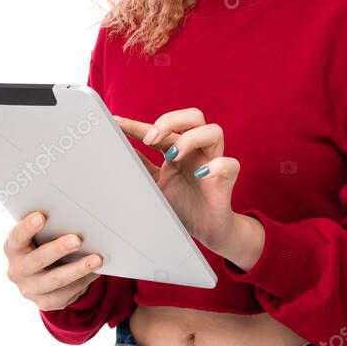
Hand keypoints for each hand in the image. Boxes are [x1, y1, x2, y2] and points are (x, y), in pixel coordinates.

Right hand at [3, 211, 103, 311]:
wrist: (41, 276)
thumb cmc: (43, 245)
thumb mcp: (39, 236)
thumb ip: (49, 228)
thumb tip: (76, 218)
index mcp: (13, 248)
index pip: (17, 237)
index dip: (27, 227)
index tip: (41, 217)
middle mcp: (17, 270)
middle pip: (38, 260)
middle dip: (58, 249)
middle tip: (77, 240)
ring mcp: (30, 289)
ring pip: (56, 279)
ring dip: (78, 269)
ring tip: (96, 259)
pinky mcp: (45, 302)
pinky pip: (66, 293)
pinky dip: (83, 280)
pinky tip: (95, 271)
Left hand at [114, 108, 240, 250]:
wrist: (205, 229)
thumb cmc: (182, 204)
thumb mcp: (154, 184)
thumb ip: (141, 166)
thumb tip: (117, 150)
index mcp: (179, 148)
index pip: (161, 128)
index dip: (138, 124)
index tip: (117, 123)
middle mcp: (197, 150)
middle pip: (194, 116)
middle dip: (170, 121)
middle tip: (150, 139)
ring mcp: (213, 161)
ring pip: (214, 131)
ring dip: (190, 139)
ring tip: (172, 157)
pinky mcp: (226, 179)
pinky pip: (230, 164)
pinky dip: (216, 166)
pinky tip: (200, 176)